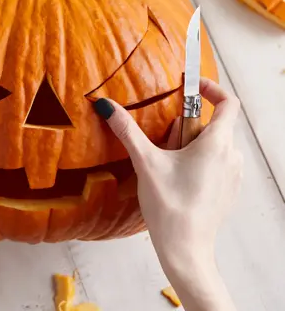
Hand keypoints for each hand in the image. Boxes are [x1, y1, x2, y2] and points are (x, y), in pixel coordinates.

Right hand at [94, 78, 241, 310]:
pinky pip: (216, 162)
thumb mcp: (146, 162)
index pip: (228, 102)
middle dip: (187, 124)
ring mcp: (233, 175)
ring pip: (214, 144)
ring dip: (191, 143)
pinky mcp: (228, 190)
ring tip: (168, 161)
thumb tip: (105, 105)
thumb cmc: (170, 206)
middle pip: (213, 124)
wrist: (186, 252)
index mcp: (217, 143)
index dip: (212, 88)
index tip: (191, 86)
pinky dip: (198, 160)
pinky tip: (177, 178)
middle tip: (165, 139)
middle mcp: (232, 156)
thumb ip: (126, 130)